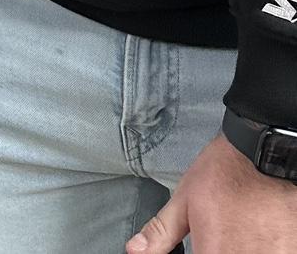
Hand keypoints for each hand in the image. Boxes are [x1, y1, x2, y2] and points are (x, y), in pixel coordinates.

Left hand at [128, 132, 296, 252]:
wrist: (266, 156)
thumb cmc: (226, 174)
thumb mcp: (185, 199)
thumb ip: (161, 231)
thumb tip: (135, 250)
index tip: (203, 244)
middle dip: (219, 249)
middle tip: (226, 231)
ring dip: (241, 248)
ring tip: (243, 231)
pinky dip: (263, 248)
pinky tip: (259, 235)